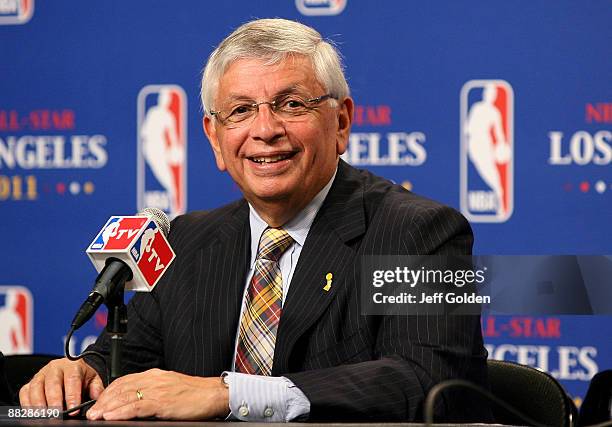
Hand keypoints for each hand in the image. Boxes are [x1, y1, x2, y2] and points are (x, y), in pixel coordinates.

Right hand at [19, 358, 103, 410]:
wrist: (73, 370)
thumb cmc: (82, 377)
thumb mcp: (93, 380)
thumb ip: (96, 389)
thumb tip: (97, 400)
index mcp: (72, 365)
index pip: (72, 379)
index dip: (72, 395)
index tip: (74, 409)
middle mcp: (54, 368)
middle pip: (52, 383)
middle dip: (54, 402)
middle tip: (57, 415)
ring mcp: (41, 375)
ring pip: (36, 388)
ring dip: (39, 404)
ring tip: (45, 416)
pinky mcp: (30, 383)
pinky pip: (25, 393)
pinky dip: (27, 404)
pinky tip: (34, 414)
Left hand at [86, 368, 228, 420]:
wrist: (214, 394)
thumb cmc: (195, 394)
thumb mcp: (171, 388)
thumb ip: (154, 392)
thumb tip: (136, 403)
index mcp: (155, 375)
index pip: (125, 380)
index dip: (108, 392)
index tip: (98, 404)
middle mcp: (154, 379)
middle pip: (121, 387)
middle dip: (103, 401)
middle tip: (90, 413)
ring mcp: (158, 389)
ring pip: (126, 396)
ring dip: (107, 408)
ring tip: (95, 416)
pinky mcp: (163, 402)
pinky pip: (137, 406)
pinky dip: (122, 412)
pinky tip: (112, 417)